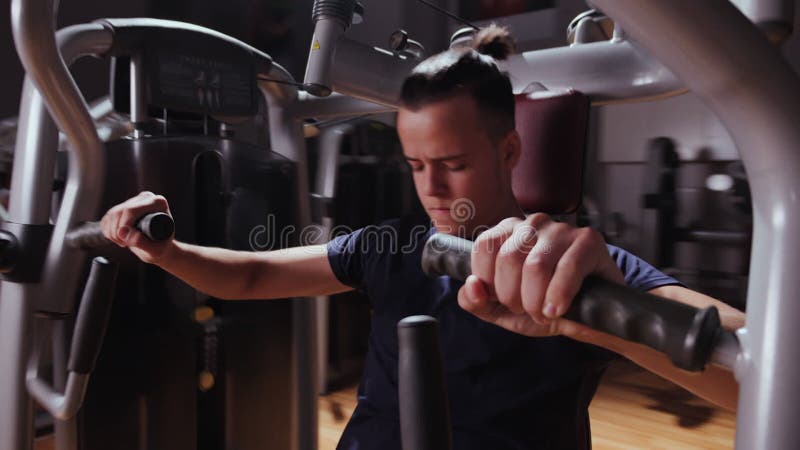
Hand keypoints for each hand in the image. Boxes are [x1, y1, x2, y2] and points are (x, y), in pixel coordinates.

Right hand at [100, 191, 174, 263]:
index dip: (124, 227)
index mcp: (158, 203)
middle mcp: (146, 197)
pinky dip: (108, 231)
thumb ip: (141, 242)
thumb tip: (123, 232)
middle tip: (124, 244)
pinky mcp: (123, 207)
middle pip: (119, 211)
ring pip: (112, 214)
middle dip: (116, 231)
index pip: (131, 210)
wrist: (158, 248)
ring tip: (124, 242)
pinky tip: (119, 238)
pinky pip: (107, 218)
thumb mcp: (155, 249)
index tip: (127, 242)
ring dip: (112, 232)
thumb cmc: (160, 248)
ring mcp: (134, 201)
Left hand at [457, 213, 624, 337]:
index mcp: (508, 232)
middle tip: (529, 309)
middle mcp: (533, 223)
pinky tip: (557, 311)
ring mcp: (562, 229)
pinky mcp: (589, 240)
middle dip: (514, 297)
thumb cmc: (544, 307)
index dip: (490, 282)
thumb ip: (476, 301)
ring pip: (536, 265)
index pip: (483, 248)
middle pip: (508, 258)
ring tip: (544, 313)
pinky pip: (568, 268)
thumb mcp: (502, 310)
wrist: (589, 319)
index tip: (504, 300)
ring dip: (536, 301)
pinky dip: (559, 296)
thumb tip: (472, 286)